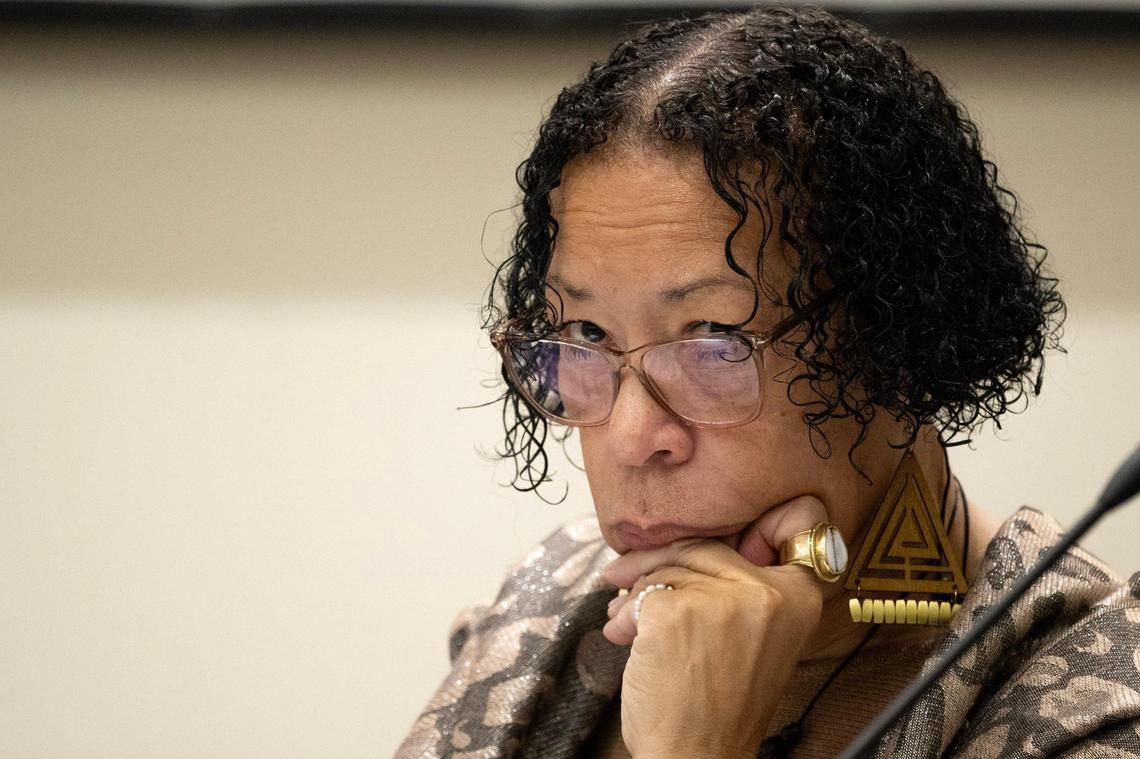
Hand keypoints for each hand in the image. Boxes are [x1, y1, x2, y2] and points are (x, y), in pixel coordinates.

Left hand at [602, 497, 828, 758]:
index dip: (762, 522)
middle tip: (624, 574)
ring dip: (635, 592)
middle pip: (706, 544)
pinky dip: (625, 615)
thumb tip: (690, 542)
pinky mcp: (675, 609)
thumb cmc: (720, 705)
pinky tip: (621, 636)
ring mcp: (722, 598)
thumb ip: (741, 587)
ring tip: (622, 618)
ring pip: (668, 566)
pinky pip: (642, 592)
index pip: (793, 525)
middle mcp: (768, 590)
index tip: (725, 530)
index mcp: (799, 595)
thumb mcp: (756, 637)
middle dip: (657, 559)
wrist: (698, 756)